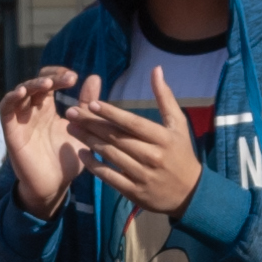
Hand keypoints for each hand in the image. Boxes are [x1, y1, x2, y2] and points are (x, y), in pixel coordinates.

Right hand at [0, 69, 86, 215]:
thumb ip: (87, 105)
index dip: (58, 75)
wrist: (55, 186)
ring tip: (48, 84)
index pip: (48, 82)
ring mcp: (21, 120)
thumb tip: (95, 77)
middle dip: (50, 78)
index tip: (75, 78)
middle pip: (35, 84)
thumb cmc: (67, 161)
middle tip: (68, 79)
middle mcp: (32, 112)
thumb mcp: (82, 129)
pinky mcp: (11, 132)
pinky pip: (5, 110)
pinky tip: (22, 92)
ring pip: (20, 93)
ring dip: (32, 84)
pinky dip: (11, 98)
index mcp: (47, 110)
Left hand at [72, 69, 205, 216]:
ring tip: (72, 128)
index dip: (111, 113)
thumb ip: (165, 97)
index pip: (132, 123)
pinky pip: (109, 177)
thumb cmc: (181, 153)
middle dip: (92, 124)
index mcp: (162, 138)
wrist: (190, 193)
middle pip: (117, 138)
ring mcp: (142, 175)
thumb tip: (156, 69)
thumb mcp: (178, 124)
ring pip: (110, 155)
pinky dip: (94, 165)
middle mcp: (152, 156)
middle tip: (71, 112)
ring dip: (89, 141)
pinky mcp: (134, 191)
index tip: (91, 104)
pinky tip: (82, 153)